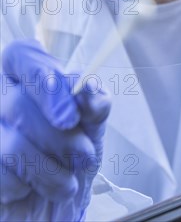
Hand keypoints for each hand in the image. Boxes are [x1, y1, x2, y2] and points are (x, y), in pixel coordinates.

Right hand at [0, 39, 110, 220]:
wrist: (62, 201)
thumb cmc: (76, 154)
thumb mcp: (93, 125)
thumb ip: (95, 103)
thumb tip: (89, 89)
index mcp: (29, 76)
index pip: (21, 55)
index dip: (44, 79)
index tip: (72, 113)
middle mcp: (3, 97)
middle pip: (18, 103)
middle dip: (59, 137)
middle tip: (84, 156)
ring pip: (12, 144)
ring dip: (50, 170)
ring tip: (70, 182)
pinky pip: (2, 173)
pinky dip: (29, 187)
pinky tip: (36, 188)